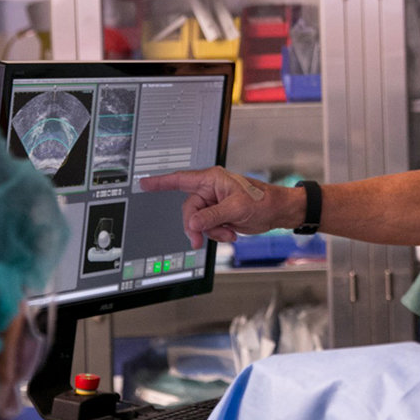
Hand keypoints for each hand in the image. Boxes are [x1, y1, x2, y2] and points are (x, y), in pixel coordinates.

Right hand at [139, 167, 293, 248]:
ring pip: (198, 223)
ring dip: (210, 232)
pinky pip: (207, 229)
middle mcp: (210, 191)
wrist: (276, 213)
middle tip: (198, 239)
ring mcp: (214, 205)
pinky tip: (230, 233)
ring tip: (227, 233)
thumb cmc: (263, 200)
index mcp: (212, 180)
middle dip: (195, 226)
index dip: (160, 182)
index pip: (180, 180)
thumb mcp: (237, 207)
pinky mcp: (219, 217)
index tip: (144, 183)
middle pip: (189, 210)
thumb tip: (192, 223)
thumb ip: (212, 216)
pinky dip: (217, 235)